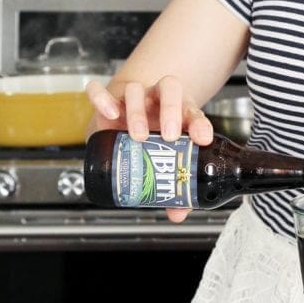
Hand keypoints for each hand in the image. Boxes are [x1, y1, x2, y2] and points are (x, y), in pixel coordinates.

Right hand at [86, 76, 213, 222]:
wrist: (127, 115)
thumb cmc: (153, 136)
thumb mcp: (165, 157)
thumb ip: (174, 185)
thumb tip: (178, 213)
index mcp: (178, 111)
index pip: (193, 111)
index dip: (199, 124)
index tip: (202, 139)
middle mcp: (157, 99)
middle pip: (169, 88)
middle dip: (171, 111)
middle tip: (169, 137)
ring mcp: (133, 96)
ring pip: (136, 90)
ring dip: (138, 112)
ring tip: (138, 136)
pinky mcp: (108, 99)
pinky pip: (101, 91)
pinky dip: (102, 98)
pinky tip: (109, 113)